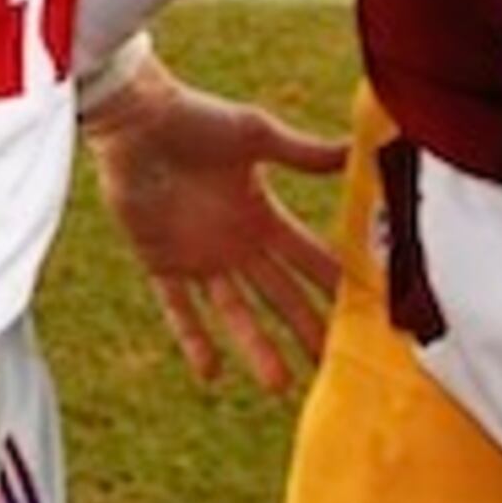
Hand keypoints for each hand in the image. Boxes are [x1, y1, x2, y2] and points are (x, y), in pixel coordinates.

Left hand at [84, 63, 347, 391]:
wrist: (136, 119)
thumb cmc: (197, 118)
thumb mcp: (257, 134)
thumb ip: (303, 153)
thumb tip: (355, 150)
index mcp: (264, 217)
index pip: (309, 259)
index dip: (334, 285)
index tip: (365, 313)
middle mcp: (237, 245)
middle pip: (279, 297)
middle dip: (306, 330)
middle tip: (332, 367)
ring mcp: (200, 258)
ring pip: (235, 313)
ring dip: (256, 346)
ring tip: (280, 385)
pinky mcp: (161, 263)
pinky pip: (179, 309)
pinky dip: (193, 339)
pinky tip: (211, 372)